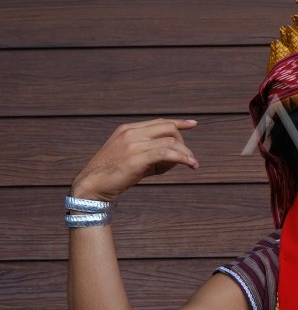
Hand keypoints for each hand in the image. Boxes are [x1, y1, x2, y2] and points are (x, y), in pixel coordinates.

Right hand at [70, 119, 199, 201]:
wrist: (92, 187)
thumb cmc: (112, 175)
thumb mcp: (130, 156)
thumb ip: (148, 151)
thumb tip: (174, 156)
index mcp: (127, 129)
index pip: (159, 122)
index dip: (178, 123)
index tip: (193, 124)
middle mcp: (131, 133)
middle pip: (168, 128)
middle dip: (183, 143)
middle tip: (189, 157)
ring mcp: (133, 144)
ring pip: (170, 142)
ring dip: (185, 154)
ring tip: (191, 165)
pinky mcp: (137, 158)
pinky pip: (167, 153)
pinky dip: (183, 158)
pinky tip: (192, 164)